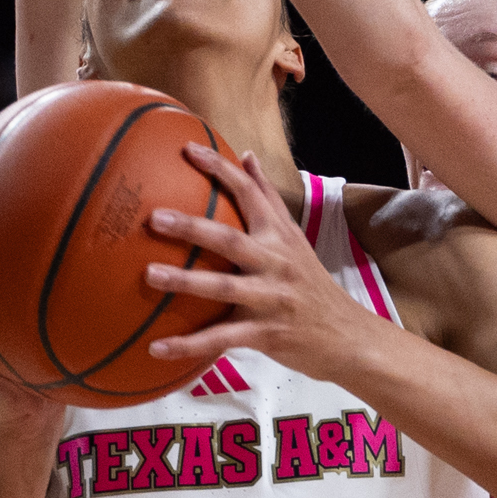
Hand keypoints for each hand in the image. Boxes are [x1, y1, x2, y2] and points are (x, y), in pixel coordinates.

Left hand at [144, 149, 372, 380]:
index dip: (220, 170)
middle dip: (192, 228)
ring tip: (148, 275)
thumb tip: (247, 156)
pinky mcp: (265, 334)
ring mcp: (270, 300)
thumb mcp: (296, 239)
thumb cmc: (313, 286)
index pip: (251, 194)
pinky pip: (221, 339)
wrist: (348, 337)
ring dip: (184, 282)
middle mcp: (275, 264)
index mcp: (280, 238)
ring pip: (223, 288)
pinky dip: (188, 345)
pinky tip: (155, 348)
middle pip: (230, 241)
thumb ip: (268, 200)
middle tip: (154, 217)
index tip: (188, 149)